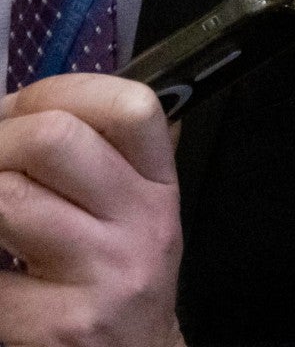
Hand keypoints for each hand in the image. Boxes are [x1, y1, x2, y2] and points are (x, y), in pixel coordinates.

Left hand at [0, 74, 183, 346]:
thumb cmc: (114, 282)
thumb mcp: (130, 213)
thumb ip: (98, 157)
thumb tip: (11, 109)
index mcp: (157, 185)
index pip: (130, 107)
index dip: (59, 93)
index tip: (19, 114)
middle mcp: (143, 224)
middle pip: (55, 138)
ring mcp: (104, 275)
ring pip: (6, 197)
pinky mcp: (59, 325)